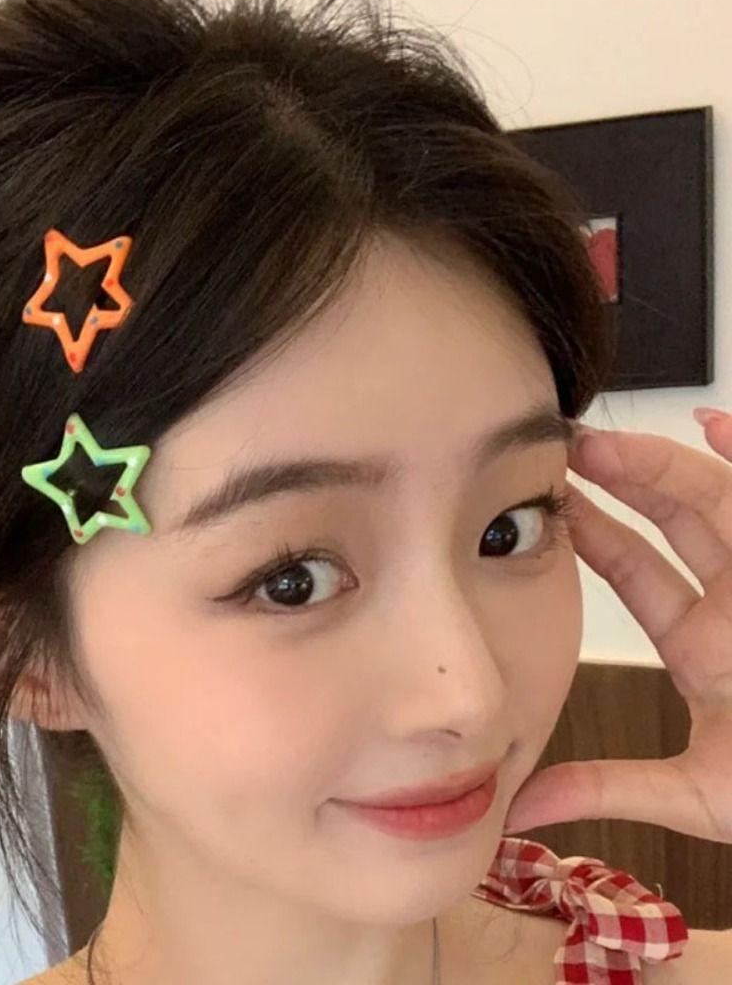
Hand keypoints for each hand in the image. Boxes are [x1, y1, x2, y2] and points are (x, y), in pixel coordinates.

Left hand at [503, 408, 731, 842]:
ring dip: (669, 463)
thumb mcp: (697, 795)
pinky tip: (719, 423)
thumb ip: (609, 787)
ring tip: (609, 438)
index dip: (594, 530)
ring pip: (721, 502)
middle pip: (676, 519)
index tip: (546, 498)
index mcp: (704, 647)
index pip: (637, 569)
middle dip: (624, 478)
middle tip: (567, 444)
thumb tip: (518, 807)